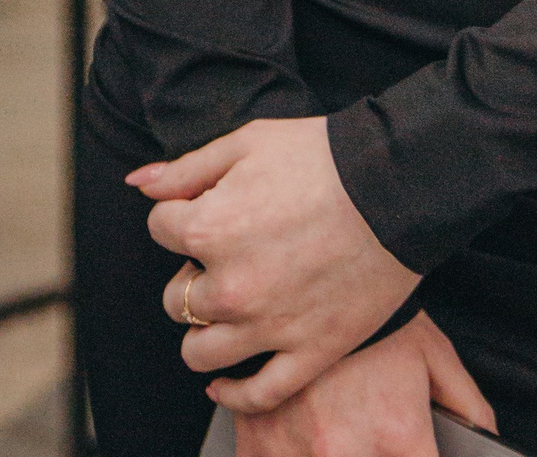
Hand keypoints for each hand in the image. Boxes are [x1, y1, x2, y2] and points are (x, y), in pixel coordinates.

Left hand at [132, 117, 419, 413]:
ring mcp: (269, 327)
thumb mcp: (249, 141)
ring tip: (226, 309)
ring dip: (203, 332)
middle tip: (226, 256)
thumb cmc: (324, 155)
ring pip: (200, 353)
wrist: (399, 184)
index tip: (206, 208)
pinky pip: (255, 394)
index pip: (160, 229)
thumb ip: (186, 168)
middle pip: (174, 298)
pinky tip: (226, 381)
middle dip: (191, 275)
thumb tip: (138, 184)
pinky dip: (233, 393)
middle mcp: (231, 286)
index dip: (180, 215)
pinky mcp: (308, 353)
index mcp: (210, 229)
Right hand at [223, 313, 494, 453]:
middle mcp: (345, 449)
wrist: (309, 263)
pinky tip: (299, 429)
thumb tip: (485, 442)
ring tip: (332, 420)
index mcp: (397, 433)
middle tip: (365, 422)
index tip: (414, 447)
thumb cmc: (376, 312)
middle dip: (372, 452)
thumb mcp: (433, 353)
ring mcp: (296, 449)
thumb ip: (467, 406)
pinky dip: (286, 451)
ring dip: (325, 451)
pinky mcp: (257, 441)